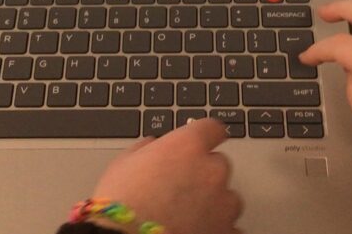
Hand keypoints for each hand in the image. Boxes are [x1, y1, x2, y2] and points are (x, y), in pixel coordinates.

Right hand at [89, 117, 241, 233]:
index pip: (212, 129)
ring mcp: (223, 204)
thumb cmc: (121, 204)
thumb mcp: (124, 163)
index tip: (205, 142)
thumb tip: (153, 147)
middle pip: (219, 164)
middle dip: (204, 174)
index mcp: (187, 146)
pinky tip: (199, 231)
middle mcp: (211, 170)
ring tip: (189, 216)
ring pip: (229, 197)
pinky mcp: (226, 231)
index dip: (207, 136)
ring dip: (215, 203)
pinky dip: (219, 229)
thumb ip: (147, 149)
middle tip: (182, 189)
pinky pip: (231, 227)